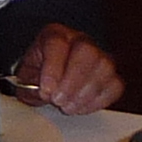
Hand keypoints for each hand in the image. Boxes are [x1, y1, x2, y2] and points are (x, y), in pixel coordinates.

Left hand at [5, 22, 121, 115]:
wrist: (50, 75)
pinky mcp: (111, 74)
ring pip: (104, 67)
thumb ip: (30, 85)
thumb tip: (44, 94)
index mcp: (54, 35)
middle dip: (72, 81)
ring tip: (68, 107)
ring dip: (85, 93)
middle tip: (59, 101)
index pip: (57, 43)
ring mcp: (100, 55)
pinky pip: (115, 85)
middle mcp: (80, 40)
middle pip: (86, 51)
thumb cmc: (38, 72)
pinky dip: (99, 101)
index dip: (52, 69)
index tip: (46, 91)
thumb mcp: (25, 76)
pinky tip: (81, 107)